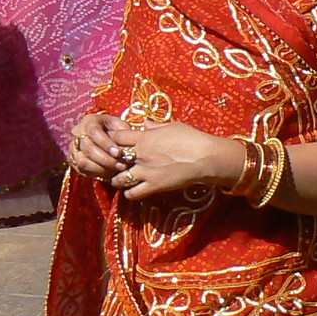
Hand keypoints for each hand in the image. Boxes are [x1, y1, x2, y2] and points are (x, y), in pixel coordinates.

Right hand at [68, 113, 132, 179]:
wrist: (107, 140)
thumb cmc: (116, 131)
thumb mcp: (122, 127)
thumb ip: (123, 133)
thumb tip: (122, 144)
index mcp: (90, 121)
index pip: (94, 131)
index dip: (105, 143)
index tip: (118, 153)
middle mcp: (78, 132)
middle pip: (88, 147)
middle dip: (105, 159)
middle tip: (120, 165)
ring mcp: (73, 146)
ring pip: (82, 160)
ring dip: (100, 168)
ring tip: (115, 170)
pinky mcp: (73, 159)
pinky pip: (81, 169)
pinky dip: (95, 172)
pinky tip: (107, 173)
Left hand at [106, 121, 242, 200]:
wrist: (205, 157)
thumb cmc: (191, 138)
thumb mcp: (172, 126)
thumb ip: (154, 126)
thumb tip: (144, 122)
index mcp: (143, 137)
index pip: (116, 137)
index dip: (111, 140)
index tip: (112, 143)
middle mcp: (140, 154)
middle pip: (113, 158)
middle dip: (110, 161)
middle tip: (113, 163)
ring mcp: (145, 171)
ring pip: (119, 178)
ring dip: (117, 179)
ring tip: (120, 179)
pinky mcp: (154, 186)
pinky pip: (133, 193)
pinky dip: (129, 193)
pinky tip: (132, 191)